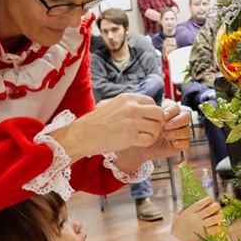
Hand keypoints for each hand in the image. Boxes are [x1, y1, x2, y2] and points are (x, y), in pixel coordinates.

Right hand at [48, 93, 163, 161]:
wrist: (83, 135)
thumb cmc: (96, 122)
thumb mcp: (113, 104)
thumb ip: (129, 104)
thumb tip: (144, 108)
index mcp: (127, 98)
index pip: (152, 102)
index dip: (153, 112)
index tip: (148, 119)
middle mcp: (132, 108)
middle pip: (158, 113)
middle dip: (158, 122)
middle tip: (150, 129)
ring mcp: (132, 123)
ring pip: (156, 128)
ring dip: (152, 134)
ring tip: (143, 137)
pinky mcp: (130, 137)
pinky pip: (149, 139)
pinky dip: (147, 142)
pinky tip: (139, 143)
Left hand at [128, 102, 191, 161]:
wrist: (140, 147)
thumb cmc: (142, 131)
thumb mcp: (146, 121)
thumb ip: (153, 114)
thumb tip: (159, 111)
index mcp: (169, 113)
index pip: (176, 108)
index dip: (172, 111)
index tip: (163, 116)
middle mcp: (177, 122)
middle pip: (186, 117)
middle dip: (177, 121)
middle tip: (166, 126)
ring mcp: (179, 133)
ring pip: (187, 130)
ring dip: (178, 132)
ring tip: (167, 135)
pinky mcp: (180, 144)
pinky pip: (187, 143)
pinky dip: (182, 142)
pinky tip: (174, 143)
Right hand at [170, 197, 224, 240]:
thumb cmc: (176, 231)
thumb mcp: (176, 219)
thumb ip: (180, 214)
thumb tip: (181, 210)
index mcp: (188, 212)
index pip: (200, 204)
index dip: (206, 200)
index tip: (210, 199)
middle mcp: (195, 217)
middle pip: (209, 210)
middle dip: (215, 206)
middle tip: (218, 205)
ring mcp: (200, 225)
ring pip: (213, 218)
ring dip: (219, 216)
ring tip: (222, 215)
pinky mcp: (203, 233)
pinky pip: (214, 229)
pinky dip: (218, 227)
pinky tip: (219, 227)